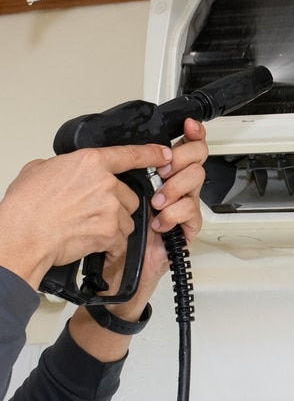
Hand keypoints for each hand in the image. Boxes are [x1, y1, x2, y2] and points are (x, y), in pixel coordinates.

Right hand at [0, 143, 171, 288]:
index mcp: (90, 162)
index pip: (130, 154)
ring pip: (126, 218)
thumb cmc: (25, 207)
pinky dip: (110, 246)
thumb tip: (67, 171)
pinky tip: (93, 245)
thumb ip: (63, 167)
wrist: (22, 236)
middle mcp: (105, 182)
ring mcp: (110, 207)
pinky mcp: (110, 231)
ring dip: (113, 227)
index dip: (151, 153)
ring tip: (87, 229)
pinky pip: (121, 240)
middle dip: (115, 207)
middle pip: (128, 195)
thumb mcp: (40, 170)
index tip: (165, 154)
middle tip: (90, 214)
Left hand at [107, 119, 208, 316]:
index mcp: (155, 173)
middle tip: (164, 169)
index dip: (190, 133)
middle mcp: (172, 186)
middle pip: (196, 157)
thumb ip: (113, 169)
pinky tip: (158, 222)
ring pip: (196, 179)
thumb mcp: (101, 193)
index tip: (188, 125)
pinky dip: (174, 214)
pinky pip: (191, 210)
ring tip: (156, 203)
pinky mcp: (186, 228)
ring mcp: (181, 205)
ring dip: (175, 187)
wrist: (112, 271)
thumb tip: (112, 148)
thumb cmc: (105, 233)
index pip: (180, 144)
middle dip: (183, 158)